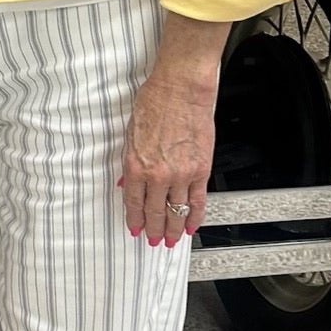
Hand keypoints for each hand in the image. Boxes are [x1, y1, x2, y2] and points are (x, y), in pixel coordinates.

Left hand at [120, 14, 229, 246]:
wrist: (180, 89)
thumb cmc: (154, 103)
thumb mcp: (130, 135)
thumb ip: (130, 164)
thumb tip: (128, 184)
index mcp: (136, 166)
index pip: (133, 203)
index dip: (135, 220)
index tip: (135, 229)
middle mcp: (158, 175)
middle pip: (156, 213)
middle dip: (154, 230)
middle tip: (153, 241)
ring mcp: (181, 174)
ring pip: (177, 212)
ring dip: (173, 230)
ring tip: (171, 241)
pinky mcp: (201, 170)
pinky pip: (198, 201)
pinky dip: (195, 217)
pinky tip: (191, 226)